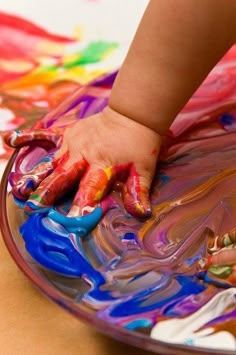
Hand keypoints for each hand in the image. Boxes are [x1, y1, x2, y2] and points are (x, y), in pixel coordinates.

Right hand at [5, 107, 160, 217]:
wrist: (133, 116)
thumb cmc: (139, 144)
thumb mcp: (143, 169)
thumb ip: (138, 192)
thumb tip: (141, 214)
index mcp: (102, 166)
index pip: (90, 190)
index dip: (81, 206)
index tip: (71, 220)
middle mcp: (83, 156)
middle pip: (63, 178)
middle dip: (49, 193)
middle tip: (33, 207)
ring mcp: (73, 144)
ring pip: (51, 163)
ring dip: (35, 176)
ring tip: (19, 189)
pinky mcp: (67, 133)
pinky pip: (45, 135)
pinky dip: (28, 137)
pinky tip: (9, 140)